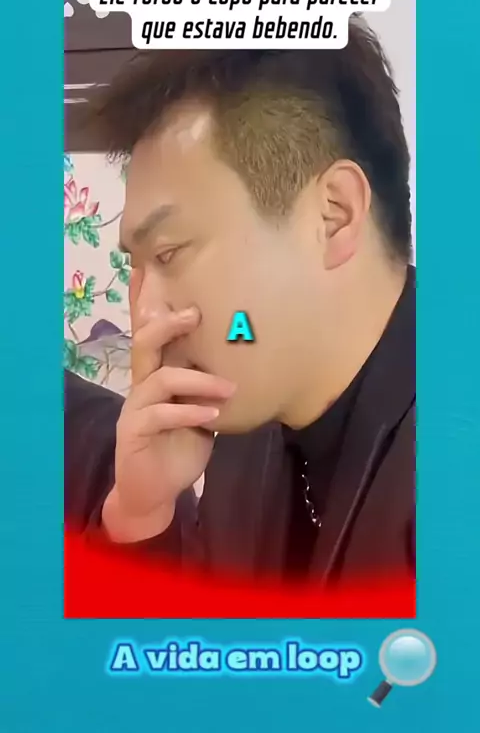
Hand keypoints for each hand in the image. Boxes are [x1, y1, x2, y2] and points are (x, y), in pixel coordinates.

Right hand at [102, 269, 235, 542]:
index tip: (153, 269)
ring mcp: (135, 408)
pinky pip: (160, 414)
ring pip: (158, 378)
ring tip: (229, 388)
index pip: (151, 332)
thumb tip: (245, 355)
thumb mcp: (199, 408)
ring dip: (197, 380)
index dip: (149, 301)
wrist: (155, 491)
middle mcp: (142, 384)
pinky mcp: (135, 433)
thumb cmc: (180, 444)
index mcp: (157, 374)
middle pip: (144, 342)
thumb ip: (210, 383)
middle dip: (167, 323)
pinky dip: (189, 412)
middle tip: (195, 314)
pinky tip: (213, 415)